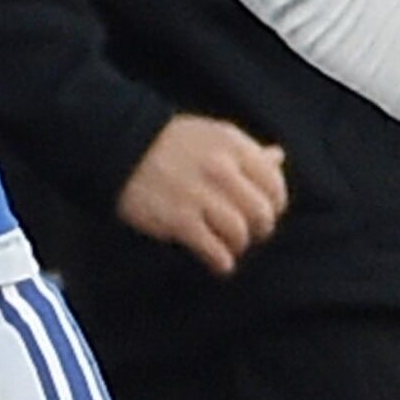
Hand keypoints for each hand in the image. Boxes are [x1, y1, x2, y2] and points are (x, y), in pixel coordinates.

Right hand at [115, 116, 288, 276]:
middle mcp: (220, 169)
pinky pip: (214, 250)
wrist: (121, 149)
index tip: (265, 213)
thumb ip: (246, 150)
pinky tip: (219, 262)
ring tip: (229, 247)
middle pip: (260, 212)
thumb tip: (278, 158)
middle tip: (249, 234)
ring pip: (239, 233)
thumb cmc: (170, 144)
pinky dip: (221, 262)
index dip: (275, 205)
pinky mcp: (178, 219)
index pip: (274, 184)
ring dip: (238, 246)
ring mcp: (199, 195)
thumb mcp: (212, 136)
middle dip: (260, 229)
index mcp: (233, 146)